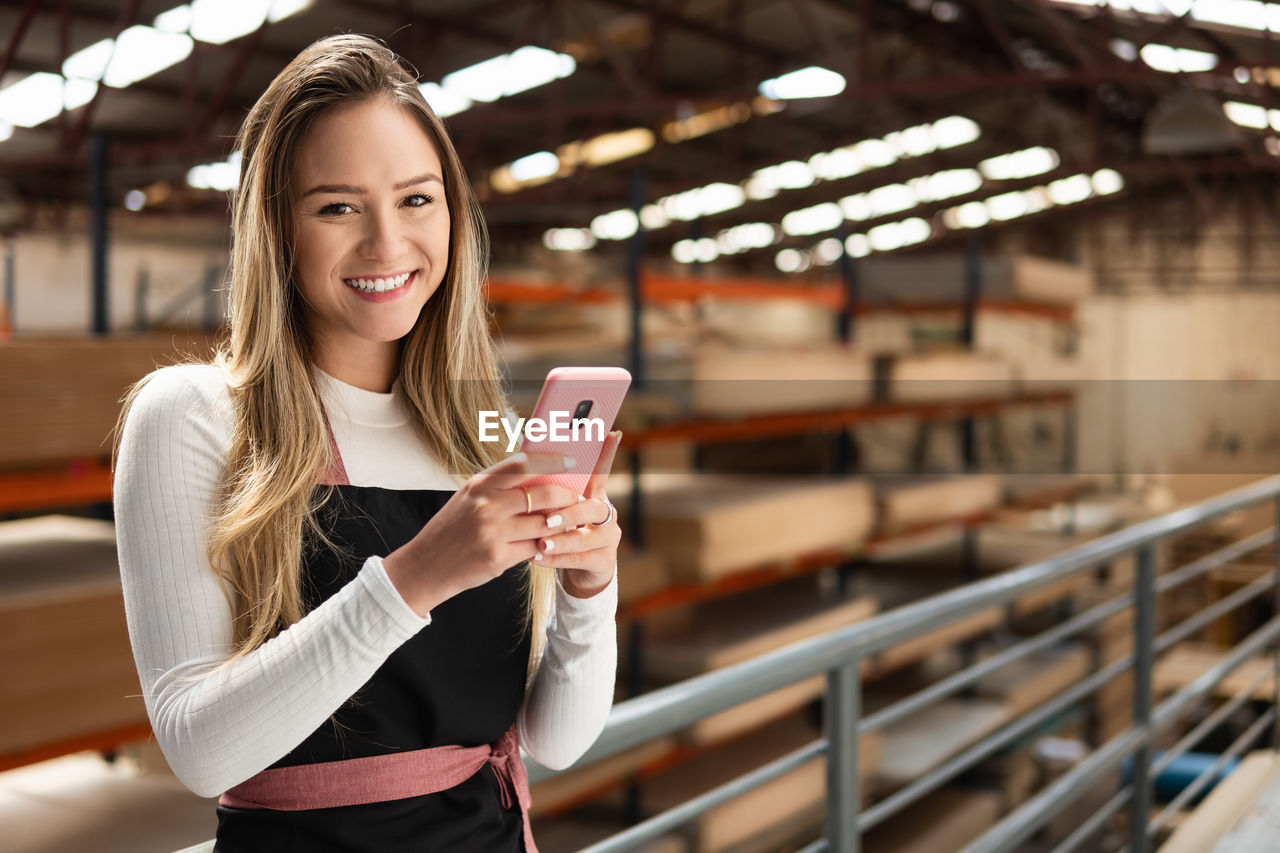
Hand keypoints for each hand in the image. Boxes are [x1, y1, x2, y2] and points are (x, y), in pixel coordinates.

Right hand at [382, 451, 582, 616]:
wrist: (424, 567)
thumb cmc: (450, 531)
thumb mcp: (468, 500)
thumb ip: (498, 488)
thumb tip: (538, 476)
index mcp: (479, 485)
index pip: (523, 463)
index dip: (552, 459)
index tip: (572, 460)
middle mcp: (486, 504)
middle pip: (542, 494)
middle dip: (567, 496)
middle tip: (578, 499)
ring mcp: (492, 531)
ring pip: (544, 523)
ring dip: (561, 524)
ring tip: (570, 522)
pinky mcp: (497, 557)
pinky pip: (534, 547)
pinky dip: (545, 545)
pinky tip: (549, 544)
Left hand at [535, 431, 623, 598]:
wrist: (576, 573)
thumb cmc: (559, 534)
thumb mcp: (554, 511)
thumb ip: (548, 493)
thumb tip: (525, 468)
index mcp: (592, 496)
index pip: (600, 472)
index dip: (607, 454)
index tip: (612, 433)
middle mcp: (605, 514)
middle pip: (592, 508)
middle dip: (569, 513)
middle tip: (547, 519)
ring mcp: (608, 538)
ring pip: (587, 537)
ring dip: (561, 540)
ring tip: (540, 543)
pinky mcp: (604, 561)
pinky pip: (581, 559)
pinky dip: (557, 559)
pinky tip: (536, 557)